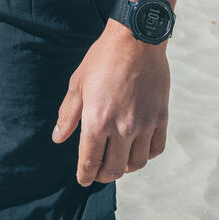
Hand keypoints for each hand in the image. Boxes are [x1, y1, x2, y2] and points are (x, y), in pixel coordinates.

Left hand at [52, 19, 169, 185]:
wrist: (135, 40)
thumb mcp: (78, 83)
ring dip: (125, 167)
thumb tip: (58, 138)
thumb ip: (68, 115)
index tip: (83, 179)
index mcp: (96, 121)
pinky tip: (138, 148)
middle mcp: (121, 128)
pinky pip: (155, 149)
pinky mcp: (160, 118)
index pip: (89, 162)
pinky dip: (146, 154)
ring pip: (136, 164)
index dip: (84, 175)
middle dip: (102, 176)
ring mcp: (143, 125)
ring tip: (118, 160)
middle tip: (98, 172)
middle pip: (113, 170)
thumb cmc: (102, 59)